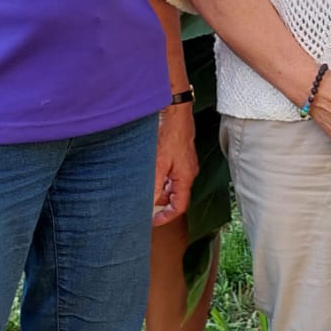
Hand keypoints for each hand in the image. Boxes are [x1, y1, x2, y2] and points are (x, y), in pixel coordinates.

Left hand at [154, 103, 197, 224]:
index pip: (179, 206)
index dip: (166, 216)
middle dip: (159, 200)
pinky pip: (169, 171)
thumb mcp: (158, 163)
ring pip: (170, 183)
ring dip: (157, 185)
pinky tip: (148, 167)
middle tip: (142, 199)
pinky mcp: (179, 153)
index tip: (153, 221)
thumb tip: (149, 204)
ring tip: (142, 181)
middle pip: (174, 195)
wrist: (175, 110)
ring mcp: (184, 162)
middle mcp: (188, 172)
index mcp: (186, 177)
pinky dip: (159, 174)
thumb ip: (154, 186)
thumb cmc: (170, 133)